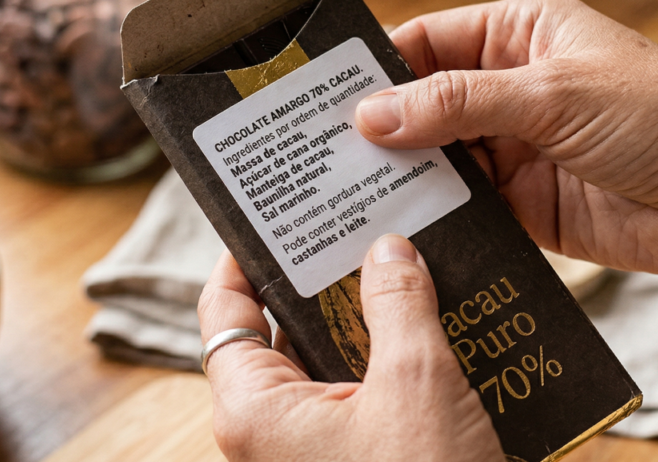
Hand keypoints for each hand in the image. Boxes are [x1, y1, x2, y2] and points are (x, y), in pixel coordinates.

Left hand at [197, 234, 503, 461]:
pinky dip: (387, 365)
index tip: (270, 218)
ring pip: (325, 367)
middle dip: (321, 284)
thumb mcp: (417, 384)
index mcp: (256, 411)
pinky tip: (432, 332)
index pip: (225, 313)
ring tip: (402, 271)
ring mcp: (312, 454)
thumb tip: (388, 249)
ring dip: (364, 323)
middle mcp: (271, 434)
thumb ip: (399, 305)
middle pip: (279, 333)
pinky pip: (357, 401)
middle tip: (355, 231)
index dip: (241, 260)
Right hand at [356, 0, 657, 317]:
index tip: (325, 95)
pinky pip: (463, 208)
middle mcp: (511, 90)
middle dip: (379, 128)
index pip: (429, 41)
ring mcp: (515, 149)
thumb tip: (373, 114)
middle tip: (320, 153)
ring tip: (344, 194)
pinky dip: (433, 217)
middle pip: (424, 104)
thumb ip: (458, 103)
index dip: (377, 66)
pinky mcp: (523, 205)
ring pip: (437, 160)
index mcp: (520, 36)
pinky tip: (396, 228)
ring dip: (401, 177)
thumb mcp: (551, 94)